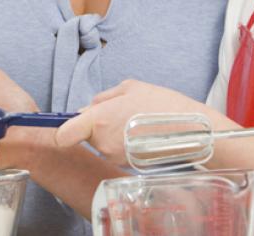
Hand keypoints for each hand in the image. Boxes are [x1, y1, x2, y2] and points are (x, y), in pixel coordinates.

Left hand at [54, 79, 210, 161]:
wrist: (192, 130)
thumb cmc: (161, 104)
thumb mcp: (128, 87)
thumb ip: (102, 98)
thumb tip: (88, 107)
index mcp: (97, 120)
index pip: (62, 135)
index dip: (60, 129)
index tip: (63, 124)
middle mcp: (102, 143)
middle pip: (86, 135)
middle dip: (95, 125)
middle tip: (118, 113)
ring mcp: (115, 157)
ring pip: (102, 143)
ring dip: (111, 134)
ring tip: (135, 122)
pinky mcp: (127, 165)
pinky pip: (116, 151)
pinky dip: (123, 143)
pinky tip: (142, 134)